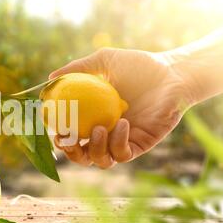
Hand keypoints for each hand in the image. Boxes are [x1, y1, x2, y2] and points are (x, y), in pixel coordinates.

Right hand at [50, 48, 192, 168]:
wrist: (172, 74)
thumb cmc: (140, 66)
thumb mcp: (104, 61)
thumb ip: (77, 68)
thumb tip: (50, 78)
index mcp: (94, 118)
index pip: (71, 135)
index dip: (60, 137)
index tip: (53, 127)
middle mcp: (106, 133)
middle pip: (82, 156)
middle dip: (71, 153)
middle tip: (68, 139)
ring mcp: (122, 141)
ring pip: (101, 161)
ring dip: (94, 149)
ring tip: (97, 129)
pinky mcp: (140, 146)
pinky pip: (123, 154)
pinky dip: (117, 142)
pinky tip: (121, 123)